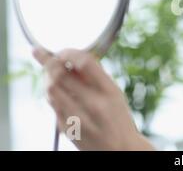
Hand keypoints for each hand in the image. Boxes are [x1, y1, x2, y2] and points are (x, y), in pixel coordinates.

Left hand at [32, 48, 153, 150]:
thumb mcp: (115, 93)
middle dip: (48, 61)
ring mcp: (77, 118)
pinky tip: (57, 90)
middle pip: (60, 75)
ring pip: (51, 89)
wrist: (120, 149)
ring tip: (49, 69)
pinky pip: (52, 104)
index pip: (85, 63)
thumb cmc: (119, 119)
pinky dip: (51, 93)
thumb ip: (95, 76)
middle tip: (44, 54)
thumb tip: (73, 57)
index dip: (70, 52)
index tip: (64, 50)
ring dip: (47, 76)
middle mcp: (94, 105)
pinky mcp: (66, 128)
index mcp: (110, 92)